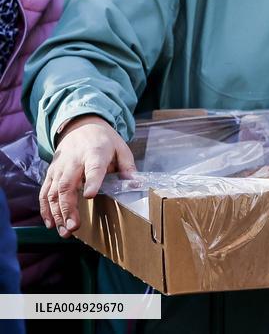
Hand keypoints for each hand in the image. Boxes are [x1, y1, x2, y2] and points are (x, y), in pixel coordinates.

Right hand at [40, 115, 134, 237]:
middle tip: (74, 226)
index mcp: (95, 153)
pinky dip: (45, 208)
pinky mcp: (51, 172)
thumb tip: (136, 183)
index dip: (92, 181)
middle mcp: (74, 161)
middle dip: (69, 207)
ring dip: (57, 213)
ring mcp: (59, 167)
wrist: (81, 126)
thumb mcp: (121, 148)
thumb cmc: (104, 141)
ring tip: (65, 231)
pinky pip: (44, 191)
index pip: (93, 168)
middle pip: (67, 184)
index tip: (90, 195)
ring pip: (53, 191)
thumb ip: (128, 166)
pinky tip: (51, 223)